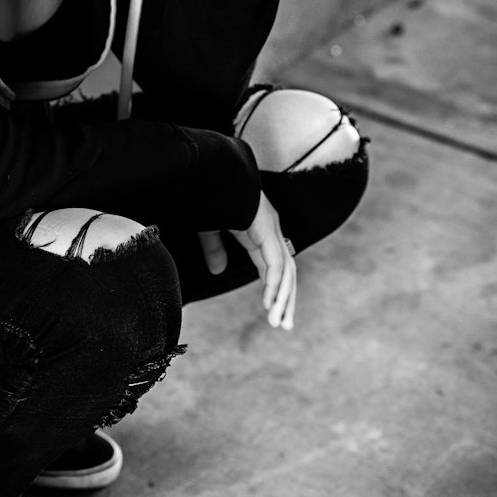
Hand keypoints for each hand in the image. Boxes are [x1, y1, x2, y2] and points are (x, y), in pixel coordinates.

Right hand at [198, 192, 295, 330]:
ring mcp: (271, 229)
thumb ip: (216, 249)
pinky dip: (273, 285)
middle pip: (287, 273)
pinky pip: (274, 264)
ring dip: (283, 299)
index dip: (274, 291)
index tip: (273, 313)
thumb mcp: (210, 229)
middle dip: (286, 300)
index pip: (274, 267)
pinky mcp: (266, 230)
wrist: (210, 170)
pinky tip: (270, 303)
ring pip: (285, 272)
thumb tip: (218, 272)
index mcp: (261, 231)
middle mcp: (271, 230)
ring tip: (278, 323)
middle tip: (283, 326)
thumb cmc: (210, 193)